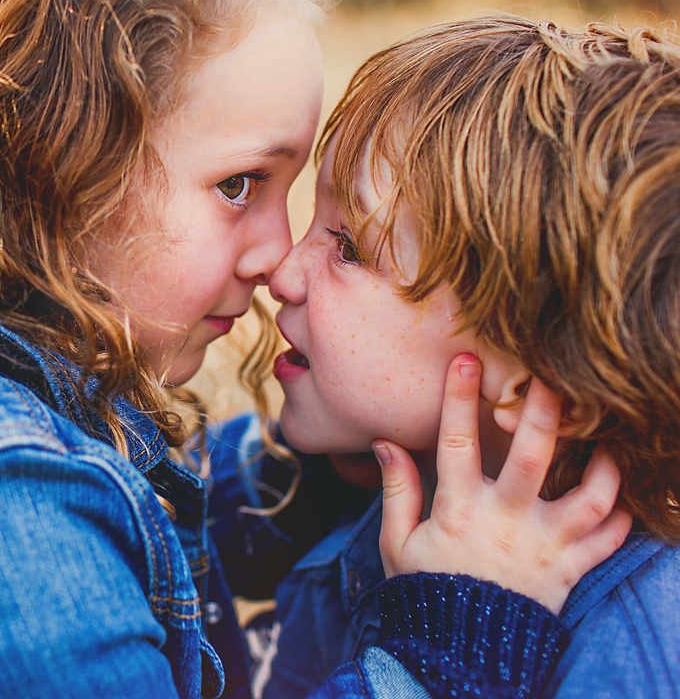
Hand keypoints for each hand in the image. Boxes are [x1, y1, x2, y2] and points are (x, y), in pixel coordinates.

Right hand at [373, 354, 631, 613]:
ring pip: (588, 497)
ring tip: (608, 436)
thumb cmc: (427, 588)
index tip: (466, 360)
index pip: (455, 442)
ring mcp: (544, 546)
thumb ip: (396, 489)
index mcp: (458, 510)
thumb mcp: (396, 542)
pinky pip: (609, 540)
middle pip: (531, 458)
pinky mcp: (571, 569)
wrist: (462, 650)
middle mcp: (505, 521)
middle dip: (544, 413)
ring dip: (605, 464)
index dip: (459, 398)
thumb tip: (386, 441)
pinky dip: (623, 515)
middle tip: (554, 377)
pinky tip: (623, 490)